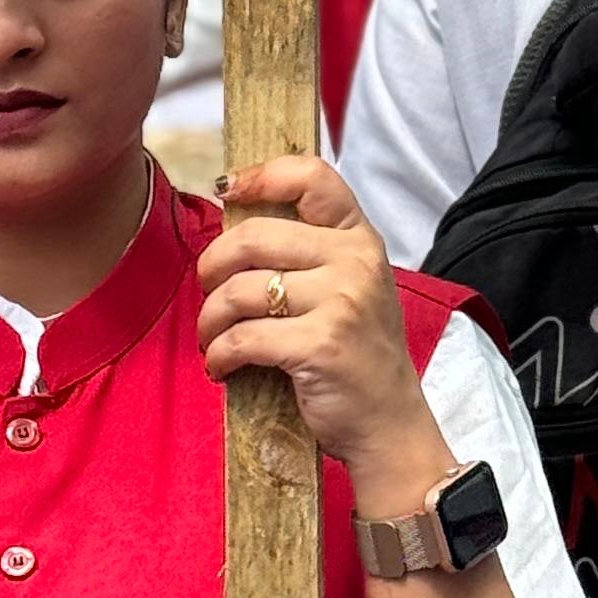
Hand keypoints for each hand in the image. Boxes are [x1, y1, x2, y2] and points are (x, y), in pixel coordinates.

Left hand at [197, 155, 447, 504]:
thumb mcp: (350, 286)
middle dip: (212, 265)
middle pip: (254, 236)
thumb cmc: (357, 354)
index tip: (227, 188)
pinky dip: (220, 354)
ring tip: (213, 339)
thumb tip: (235, 221)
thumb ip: (310, 252)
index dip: (261, 175)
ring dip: (210, 319)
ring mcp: (341, 302)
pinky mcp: (320, 344)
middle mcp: (354, 261)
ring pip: (240, 290)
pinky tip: (222, 366)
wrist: (390, 422)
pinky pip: (243, 337)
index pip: (312, 177)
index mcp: (360, 238)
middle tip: (207, 290)